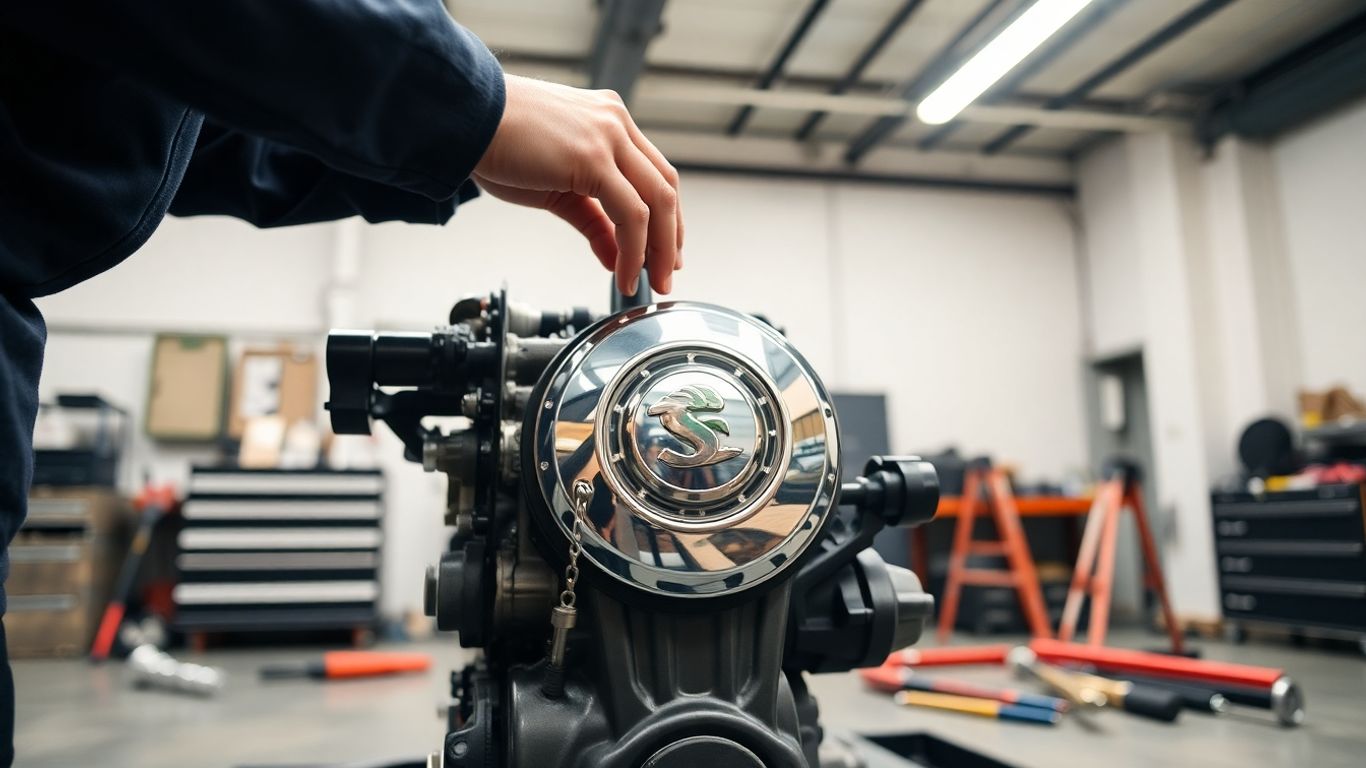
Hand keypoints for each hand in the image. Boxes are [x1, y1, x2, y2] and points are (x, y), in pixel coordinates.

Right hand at [473, 74, 681, 294]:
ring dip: (658, 250)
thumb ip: (592, 218)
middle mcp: (615, 122)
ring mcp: (608, 136)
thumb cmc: (497, 144)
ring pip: (657, 201)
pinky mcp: (594, 157)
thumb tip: (613, 254)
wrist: (463, 118)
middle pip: (665, 186)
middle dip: (671, 238)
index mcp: (608, 120)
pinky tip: (623, 273)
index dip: (666, 216)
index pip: (654, 172)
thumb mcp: (556, 186)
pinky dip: (633, 249)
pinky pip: (631, 213)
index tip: (665, 250)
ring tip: (650, 281)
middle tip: (666, 274)